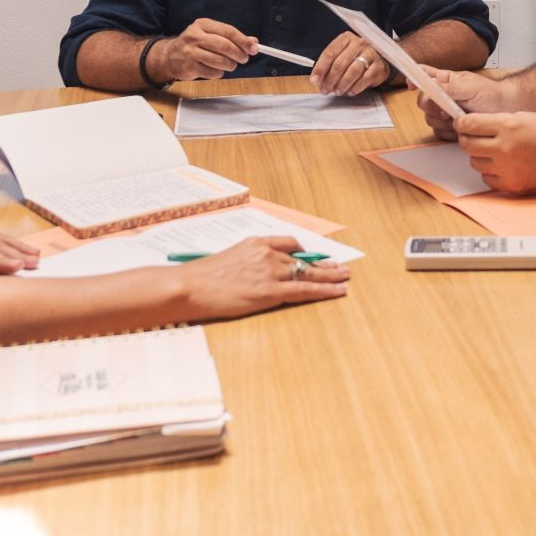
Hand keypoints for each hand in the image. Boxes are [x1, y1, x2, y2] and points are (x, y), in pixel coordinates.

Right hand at [159, 18, 255, 80]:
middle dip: (239, 54)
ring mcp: (190, 52)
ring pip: (220, 61)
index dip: (243, 41)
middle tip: (244, 59)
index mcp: (203, 24)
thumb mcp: (211, 35)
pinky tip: (214, 69)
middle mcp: (195, 36)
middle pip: (225, 46)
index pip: (228, 31)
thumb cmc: (195, 44)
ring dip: (230, 65)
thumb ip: (232, 37)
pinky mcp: (189, 67)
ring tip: (229, 64)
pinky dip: (219, 73)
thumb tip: (253, 42)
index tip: (254, 48)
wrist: (169, 56)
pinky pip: (213, 73)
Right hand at [177, 236, 350, 318]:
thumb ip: (246, 263)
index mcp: (256, 243)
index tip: (312, 258)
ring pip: (309, 274)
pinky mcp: (270, 291)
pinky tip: (338, 291)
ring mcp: (270, 271)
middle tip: (341, 267)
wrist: (190, 286)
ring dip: (330, 276)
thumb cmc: (201, 277)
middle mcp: (267, 253)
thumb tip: (253, 273)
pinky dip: (325, 290)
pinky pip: (305, 290)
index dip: (304, 253)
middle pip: (303, 259)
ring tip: (345, 278)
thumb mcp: (227, 260)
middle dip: (324, 265)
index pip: (288, 243)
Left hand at [311, 32, 389, 95]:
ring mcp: (370, 54)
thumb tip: (317, 80)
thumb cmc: (356, 58)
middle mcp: (359, 43)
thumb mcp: (342, 55)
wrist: (380, 60)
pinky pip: (365, 79)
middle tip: (325, 90)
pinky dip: (355, 87)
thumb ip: (329, 65)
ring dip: (342, 84)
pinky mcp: (379, 66)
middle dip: (330, 79)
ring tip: (337, 91)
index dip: (320, 68)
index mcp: (346, 38)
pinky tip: (350, 91)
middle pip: (340, 63)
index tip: (315, 80)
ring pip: (353, 71)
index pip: (330, 52)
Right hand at [415, 66, 514, 139]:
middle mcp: (441, 95)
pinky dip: (448, 133)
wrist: (504, 111)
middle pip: (422, 102)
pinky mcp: (449, 128)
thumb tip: (430, 84)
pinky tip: (460, 129)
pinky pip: (438, 132)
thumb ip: (449, 87)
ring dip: (443, 122)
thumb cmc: (490, 94)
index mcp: (445, 80)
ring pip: (429, 119)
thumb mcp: (469, 87)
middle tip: (448, 110)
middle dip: (433, 108)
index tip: (412, 86)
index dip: (413, 79)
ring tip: (459, 119)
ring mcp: (444, 112)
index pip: (422, 74)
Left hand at [455, 110, 535, 193]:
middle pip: (467, 145)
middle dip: (466, 139)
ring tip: (493, 151)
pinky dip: (491, 172)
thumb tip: (472, 124)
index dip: (461, 123)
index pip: (469, 124)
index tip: (461, 123)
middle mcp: (504, 148)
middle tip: (472, 137)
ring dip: (480, 156)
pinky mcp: (511, 185)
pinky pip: (487, 179)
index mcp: (507, 126)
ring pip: (475, 162)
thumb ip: (497, 121)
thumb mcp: (524, 116)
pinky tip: (502, 165)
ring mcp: (507, 169)